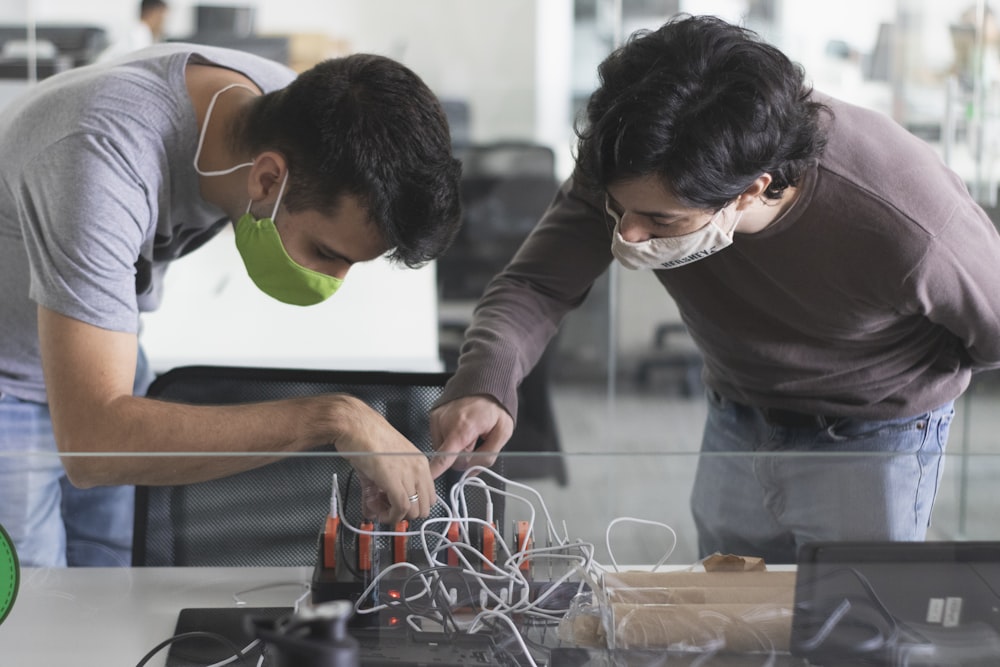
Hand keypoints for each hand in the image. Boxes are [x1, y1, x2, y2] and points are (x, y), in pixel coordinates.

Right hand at [332, 397, 434, 523]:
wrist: (355, 426)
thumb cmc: (366, 438)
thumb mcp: (381, 465)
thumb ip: (379, 489)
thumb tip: (374, 507)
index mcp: (419, 462)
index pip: (428, 495)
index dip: (411, 506)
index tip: (395, 505)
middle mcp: (418, 469)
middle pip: (424, 507)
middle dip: (405, 514)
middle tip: (386, 508)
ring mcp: (409, 475)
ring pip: (414, 511)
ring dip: (396, 516)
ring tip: (378, 507)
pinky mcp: (395, 481)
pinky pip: (401, 508)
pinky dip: (390, 516)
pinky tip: (378, 511)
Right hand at [429, 395, 513, 477]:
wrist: (485, 382)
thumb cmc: (495, 406)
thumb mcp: (503, 432)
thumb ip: (488, 456)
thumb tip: (472, 471)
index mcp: (463, 427)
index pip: (445, 455)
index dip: (436, 470)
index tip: (427, 477)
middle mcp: (446, 422)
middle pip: (450, 457)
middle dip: (464, 455)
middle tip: (477, 439)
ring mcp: (438, 419)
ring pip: (444, 449)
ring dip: (457, 445)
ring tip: (469, 430)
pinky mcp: (434, 417)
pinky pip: (440, 438)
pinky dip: (451, 437)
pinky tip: (461, 427)